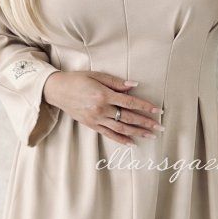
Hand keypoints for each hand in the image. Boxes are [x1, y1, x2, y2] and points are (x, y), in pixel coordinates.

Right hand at [43, 71, 163, 145]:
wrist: (57, 90)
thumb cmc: (78, 79)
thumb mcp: (97, 75)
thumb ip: (116, 82)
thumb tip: (134, 86)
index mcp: (104, 95)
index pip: (130, 102)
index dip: (145, 107)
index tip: (158, 111)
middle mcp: (101, 109)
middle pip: (128, 117)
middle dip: (146, 122)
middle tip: (160, 127)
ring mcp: (96, 119)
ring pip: (121, 128)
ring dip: (137, 132)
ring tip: (151, 136)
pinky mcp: (91, 125)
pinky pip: (109, 134)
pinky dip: (121, 139)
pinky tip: (132, 143)